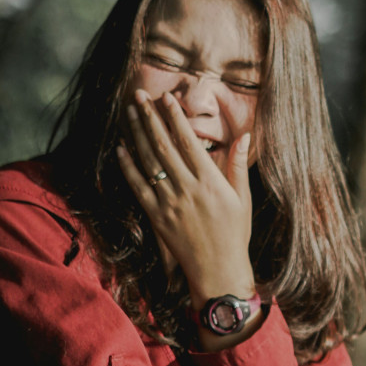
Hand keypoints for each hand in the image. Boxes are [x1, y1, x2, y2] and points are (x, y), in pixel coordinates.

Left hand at [116, 89, 254, 302]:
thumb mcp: (243, 199)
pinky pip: (138, 187)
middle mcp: (188, 189)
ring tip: (130, 113)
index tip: (166, 99)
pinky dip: (128, 166)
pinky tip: (121, 149)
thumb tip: (244, 136)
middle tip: (139, 95)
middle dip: (150, 117)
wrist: (218, 271)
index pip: (188, 141)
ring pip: (148, 161)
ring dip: (137, 134)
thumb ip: (238, 166)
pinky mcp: (157, 217)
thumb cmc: (235, 234)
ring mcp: (169, 203)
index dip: (175, 118)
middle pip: (163, 145)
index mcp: (211, 182)